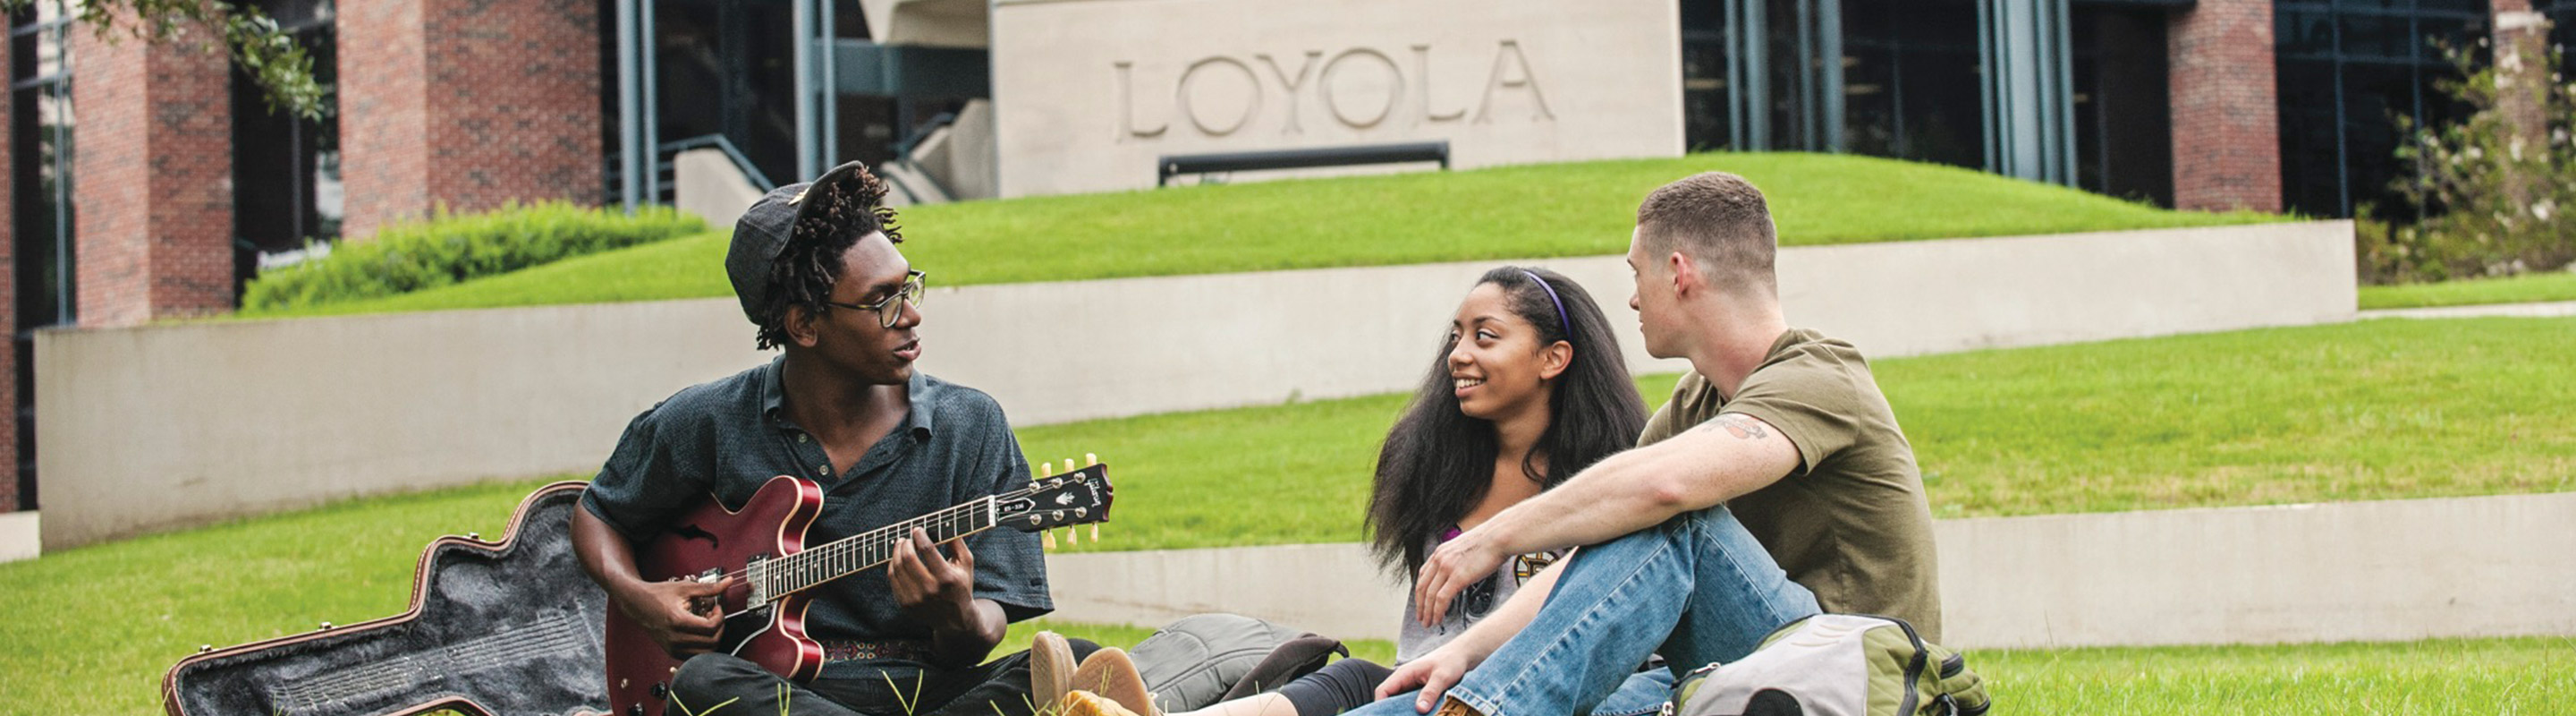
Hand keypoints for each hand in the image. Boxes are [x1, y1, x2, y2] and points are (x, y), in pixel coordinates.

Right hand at [614, 576, 732, 658]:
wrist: (638, 604)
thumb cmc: (658, 595)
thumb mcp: (685, 587)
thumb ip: (709, 588)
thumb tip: (728, 582)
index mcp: (678, 621)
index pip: (711, 627)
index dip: (720, 616)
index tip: (717, 608)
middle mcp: (675, 638)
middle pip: (712, 642)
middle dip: (719, 628)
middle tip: (714, 616)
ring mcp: (673, 647)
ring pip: (706, 653)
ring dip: (712, 638)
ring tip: (706, 624)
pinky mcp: (672, 652)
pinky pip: (696, 656)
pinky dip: (703, 646)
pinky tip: (699, 632)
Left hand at [888, 527, 977, 630]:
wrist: (956, 620)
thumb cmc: (961, 586)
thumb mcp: (966, 564)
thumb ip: (957, 542)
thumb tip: (944, 522)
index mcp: (947, 578)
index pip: (927, 550)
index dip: (919, 536)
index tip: (917, 529)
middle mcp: (930, 590)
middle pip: (909, 558)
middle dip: (905, 543)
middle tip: (906, 538)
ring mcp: (916, 599)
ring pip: (897, 568)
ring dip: (896, 552)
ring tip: (900, 545)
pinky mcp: (906, 605)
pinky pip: (893, 580)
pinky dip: (893, 566)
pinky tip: (897, 559)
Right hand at [1374, 642, 1480, 711]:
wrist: (1461, 654)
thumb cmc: (1451, 661)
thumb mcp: (1442, 677)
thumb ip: (1430, 692)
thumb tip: (1419, 709)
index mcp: (1405, 673)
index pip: (1383, 690)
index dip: (1380, 705)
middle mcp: (1405, 680)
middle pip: (1389, 699)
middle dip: (1391, 711)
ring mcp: (1411, 686)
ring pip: (1399, 702)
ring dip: (1402, 711)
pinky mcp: (1419, 691)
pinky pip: (1410, 703)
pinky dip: (1412, 710)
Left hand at [1413, 528, 1507, 626]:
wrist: (1499, 536)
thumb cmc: (1490, 541)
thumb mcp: (1465, 547)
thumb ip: (1457, 559)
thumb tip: (1460, 570)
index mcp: (1441, 552)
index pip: (1423, 575)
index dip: (1420, 591)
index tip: (1421, 602)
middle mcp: (1440, 559)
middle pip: (1422, 587)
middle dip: (1420, 605)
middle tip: (1421, 618)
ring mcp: (1447, 568)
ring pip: (1430, 595)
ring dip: (1427, 612)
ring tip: (1428, 623)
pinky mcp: (1457, 577)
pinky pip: (1441, 599)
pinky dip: (1437, 612)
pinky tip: (1439, 619)